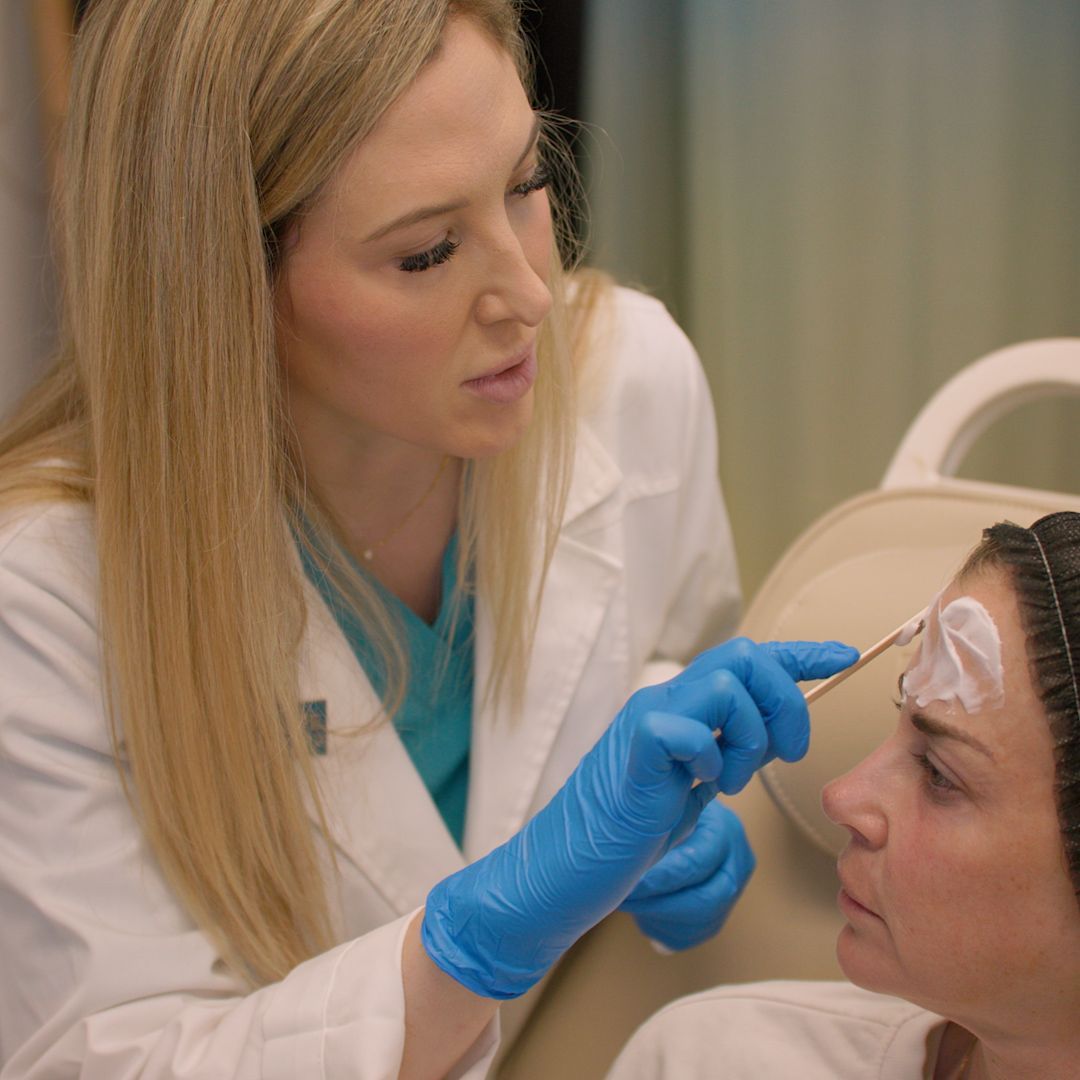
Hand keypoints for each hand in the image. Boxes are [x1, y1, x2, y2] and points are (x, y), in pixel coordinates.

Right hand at [421, 638, 857, 998]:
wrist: (566, 866)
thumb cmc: (628, 829)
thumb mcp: (690, 783)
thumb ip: (722, 751)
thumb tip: (767, 735)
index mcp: (682, 705)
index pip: (748, 659)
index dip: (801, 653)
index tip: (844, 656)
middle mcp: (666, 700)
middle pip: (746, 657)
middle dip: (786, 700)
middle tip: (785, 752)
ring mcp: (648, 720)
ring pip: (726, 687)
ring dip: (748, 738)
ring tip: (728, 783)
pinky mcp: (635, 751)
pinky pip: (686, 728)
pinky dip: (707, 757)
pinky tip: (697, 787)